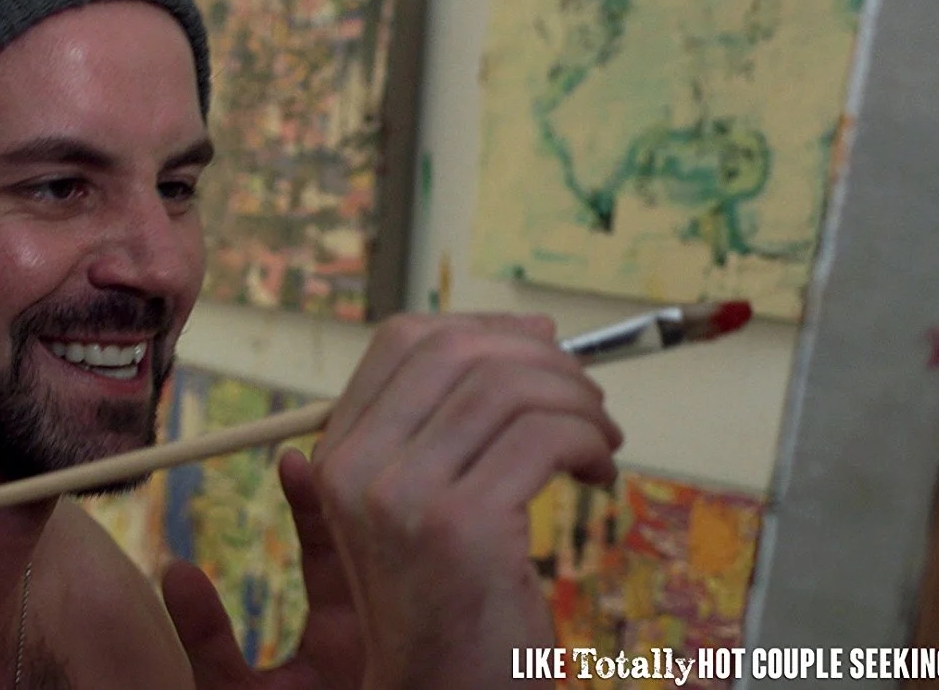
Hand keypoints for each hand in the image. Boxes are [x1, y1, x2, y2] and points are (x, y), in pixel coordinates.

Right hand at [164, 313, 620, 689]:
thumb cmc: (450, 608)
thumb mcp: (419, 509)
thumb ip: (442, 428)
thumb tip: (523, 336)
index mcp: (339, 456)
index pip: (404, 341)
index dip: (483, 330)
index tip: (539, 349)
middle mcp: (356, 468)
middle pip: (456, 350)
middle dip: (540, 359)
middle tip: (585, 398)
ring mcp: (401, 497)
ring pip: (507, 388)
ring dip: (576, 401)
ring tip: (599, 440)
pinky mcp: (461, 527)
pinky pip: (543, 438)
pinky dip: (588, 441)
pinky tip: (599, 472)